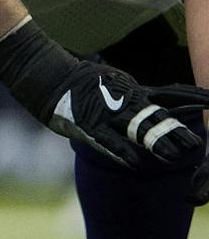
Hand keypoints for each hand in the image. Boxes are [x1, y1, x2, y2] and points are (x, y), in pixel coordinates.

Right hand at [0, 19, 208, 188]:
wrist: (45, 76)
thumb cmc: (76, 81)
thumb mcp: (110, 81)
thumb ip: (129, 92)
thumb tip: (151, 99)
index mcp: (132, 91)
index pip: (169, 96)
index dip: (191, 100)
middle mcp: (123, 102)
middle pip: (156, 118)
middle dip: (176, 132)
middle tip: (196, 145)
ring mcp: (106, 114)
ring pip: (137, 130)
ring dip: (157, 143)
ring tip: (177, 156)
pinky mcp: (86, 125)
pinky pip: (106, 141)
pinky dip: (120, 151)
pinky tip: (135, 162)